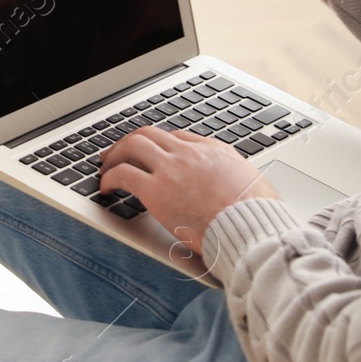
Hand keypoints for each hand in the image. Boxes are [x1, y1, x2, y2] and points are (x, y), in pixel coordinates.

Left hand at [99, 126, 282, 255]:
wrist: (250, 226)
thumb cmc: (255, 214)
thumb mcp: (250, 181)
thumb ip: (230, 174)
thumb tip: (224, 179)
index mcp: (212, 150)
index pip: (176, 137)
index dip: (158, 146)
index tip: (150, 155)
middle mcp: (189, 153)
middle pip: (149, 135)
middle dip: (129, 142)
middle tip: (117, 153)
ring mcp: (171, 169)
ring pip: (132, 146)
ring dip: (114, 155)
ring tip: (106, 168)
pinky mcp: (156, 190)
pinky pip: (123, 174)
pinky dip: (109, 178)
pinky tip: (105, 188)